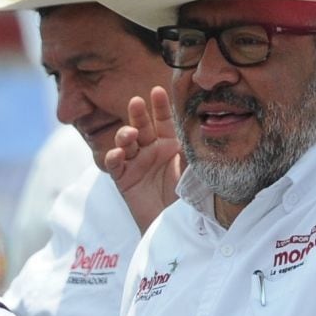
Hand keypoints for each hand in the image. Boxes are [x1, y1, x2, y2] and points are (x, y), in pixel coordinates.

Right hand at [104, 87, 181, 232]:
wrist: (177, 225)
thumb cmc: (190, 197)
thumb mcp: (195, 166)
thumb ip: (194, 147)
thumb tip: (202, 123)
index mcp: (169, 144)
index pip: (163, 120)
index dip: (160, 106)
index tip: (158, 90)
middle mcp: (151, 151)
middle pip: (141, 126)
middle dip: (138, 114)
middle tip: (137, 102)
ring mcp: (136, 164)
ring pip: (125, 142)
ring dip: (125, 135)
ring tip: (130, 134)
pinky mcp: (124, 180)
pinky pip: (115, 165)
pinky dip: (114, 158)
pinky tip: (117, 154)